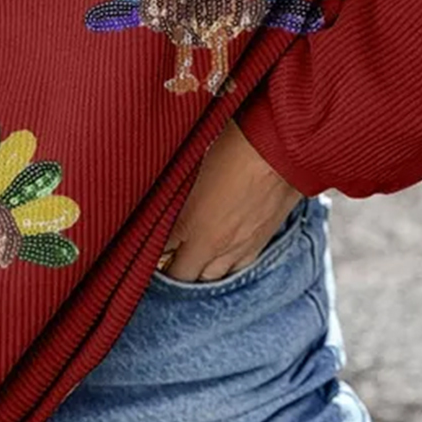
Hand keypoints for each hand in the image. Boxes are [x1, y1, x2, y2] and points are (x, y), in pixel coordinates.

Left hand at [156, 119, 301, 281]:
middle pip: (181, 276)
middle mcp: (212, 244)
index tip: (139, 243)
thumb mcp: (191, 160)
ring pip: (209, 278)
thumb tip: (157, 195)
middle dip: (168, 269)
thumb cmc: (235, 143)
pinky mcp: (259, 244)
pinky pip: (236, 269)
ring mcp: (238, 248)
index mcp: (189, 224)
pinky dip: (222, 267)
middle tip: (158, 258)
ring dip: (195, 272)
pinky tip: (216, 257)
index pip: (156, 252)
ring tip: (185, 260)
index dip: (145, 248)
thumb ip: (171, 187)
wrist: (283, 147)